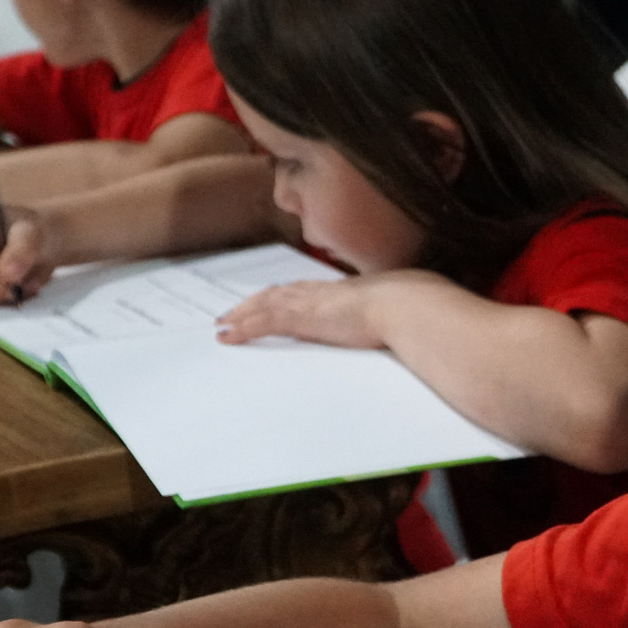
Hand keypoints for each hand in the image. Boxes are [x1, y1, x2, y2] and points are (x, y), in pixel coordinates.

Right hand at [0, 199, 61, 303]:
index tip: (12, 276)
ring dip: (1, 293)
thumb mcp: (35, 233)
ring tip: (26, 281)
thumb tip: (8, 274)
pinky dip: (2, 298)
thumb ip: (23, 249)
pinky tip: (19, 288)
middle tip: (23, 283)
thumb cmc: (35, 231)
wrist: (41, 243)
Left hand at [215, 270, 433, 349]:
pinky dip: (242, 328)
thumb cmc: (405, 310)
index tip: (267, 303)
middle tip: (231, 315)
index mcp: (336, 291)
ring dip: (239, 316)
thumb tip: (392, 326)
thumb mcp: (388, 314)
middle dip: (250, 304)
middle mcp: (316, 292)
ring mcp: (307, 303)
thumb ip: (380, 318)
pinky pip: (262, 323)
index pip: (299, 291)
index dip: (279, 297)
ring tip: (222, 326)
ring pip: (261, 307)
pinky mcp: (302, 318)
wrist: (404, 306)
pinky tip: (227, 336)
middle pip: (273, 295)